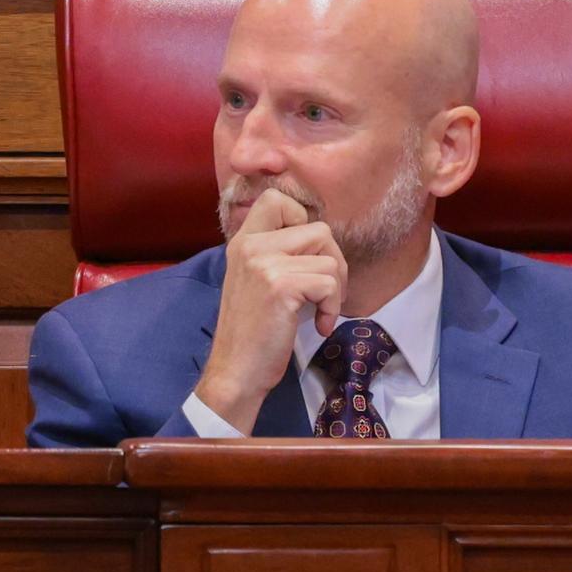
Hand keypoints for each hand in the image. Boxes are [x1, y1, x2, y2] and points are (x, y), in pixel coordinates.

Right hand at [198, 186, 346, 424]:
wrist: (235, 371)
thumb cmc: (252, 333)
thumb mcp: (257, 282)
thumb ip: (278, 254)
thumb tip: (322, 240)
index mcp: (243, 242)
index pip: (277, 199)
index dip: (304, 221)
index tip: (305, 256)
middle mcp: (250, 246)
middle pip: (318, 229)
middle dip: (333, 262)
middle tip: (324, 293)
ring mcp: (263, 263)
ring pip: (329, 257)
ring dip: (335, 289)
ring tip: (319, 311)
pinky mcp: (280, 285)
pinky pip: (329, 283)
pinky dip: (332, 307)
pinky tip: (317, 325)